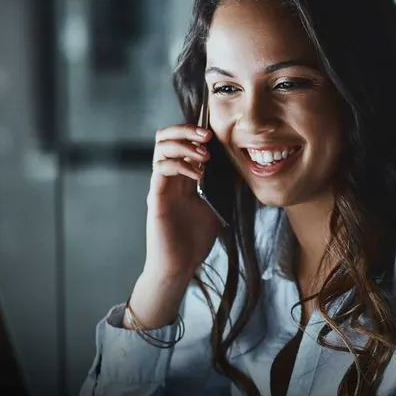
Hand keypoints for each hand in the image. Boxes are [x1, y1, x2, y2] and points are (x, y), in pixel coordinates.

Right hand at [143, 123, 223, 283]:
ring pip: (160, 147)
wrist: (179, 266)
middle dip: (186, 130)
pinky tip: (197, 174)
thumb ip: (221, 188)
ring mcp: (160, 186)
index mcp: (181, 179)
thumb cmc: (194, 241)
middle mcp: (168, 178)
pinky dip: (180, 164)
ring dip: (184, 145)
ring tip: (205, 156)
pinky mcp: (156, 196)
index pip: (181, 143)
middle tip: (207, 137)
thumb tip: (240, 171)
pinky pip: (161, 168)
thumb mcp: (216, 207)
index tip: (214, 135)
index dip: (194, 132)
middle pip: (165, 137)